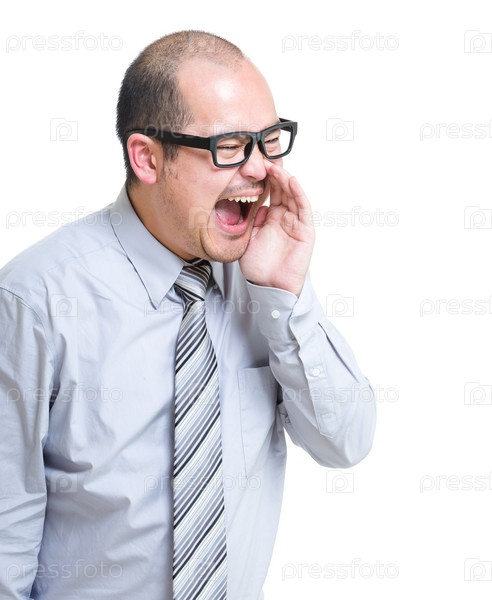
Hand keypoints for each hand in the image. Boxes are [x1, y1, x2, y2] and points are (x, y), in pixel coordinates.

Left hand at [239, 160, 314, 296]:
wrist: (269, 286)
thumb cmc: (259, 266)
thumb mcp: (249, 237)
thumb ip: (252, 219)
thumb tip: (257, 204)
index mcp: (272, 218)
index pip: (271, 192)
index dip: (265, 178)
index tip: (254, 165)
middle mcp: (285, 217)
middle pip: (282, 190)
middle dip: (274, 174)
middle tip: (263, 160)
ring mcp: (296, 223)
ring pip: (293, 195)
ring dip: (285, 179)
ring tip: (275, 166)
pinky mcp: (306, 230)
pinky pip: (303, 208)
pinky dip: (298, 193)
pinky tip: (291, 180)